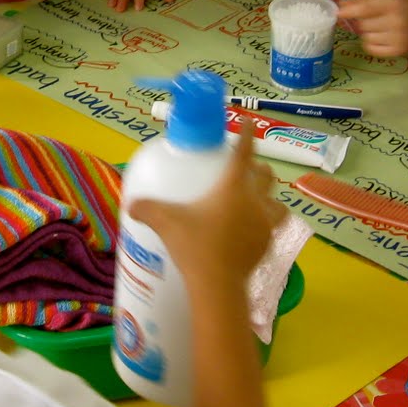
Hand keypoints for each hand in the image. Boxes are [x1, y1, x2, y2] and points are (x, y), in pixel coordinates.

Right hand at [130, 120, 281, 281]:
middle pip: (266, 175)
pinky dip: (266, 223)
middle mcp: (254, 200)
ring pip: (277, 202)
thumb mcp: (166, 223)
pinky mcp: (269, 244)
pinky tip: (252, 231)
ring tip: (256, 202)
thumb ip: (147, 209)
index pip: (243, 153)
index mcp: (232, 187)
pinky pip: (274, 227)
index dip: (245, 134)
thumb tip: (130, 205)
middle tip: (246, 171)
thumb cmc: (194, 246)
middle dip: (259, 169)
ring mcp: (265, 223)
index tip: (245, 121)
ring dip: (269, 198)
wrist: (218, 284)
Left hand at [337, 0, 407, 57]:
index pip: (367, 9)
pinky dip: (371, 44)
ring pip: (366, 38)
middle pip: (364, 25)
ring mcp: (398, 38)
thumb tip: (340, 6)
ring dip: (368, 34)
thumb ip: (361, 2)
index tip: (338, 13)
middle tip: (375, 19)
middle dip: (363, 22)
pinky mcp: (398, 51)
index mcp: (392, 5)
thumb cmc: (397, 7)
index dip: (350, 12)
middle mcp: (397, 22)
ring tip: (380, 28)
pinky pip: (371, 49)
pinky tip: (380, 38)